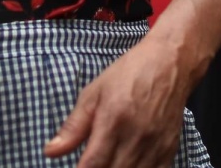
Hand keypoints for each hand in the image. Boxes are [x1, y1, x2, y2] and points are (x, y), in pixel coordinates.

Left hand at [44, 36, 188, 167]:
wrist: (168, 64)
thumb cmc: (128, 74)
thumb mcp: (94, 93)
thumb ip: (73, 126)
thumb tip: (50, 152)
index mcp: (113, 120)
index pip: (93, 164)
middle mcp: (136, 138)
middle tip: (89, 165)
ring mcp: (156, 148)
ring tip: (106, 163)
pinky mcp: (169, 152)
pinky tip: (126, 166)